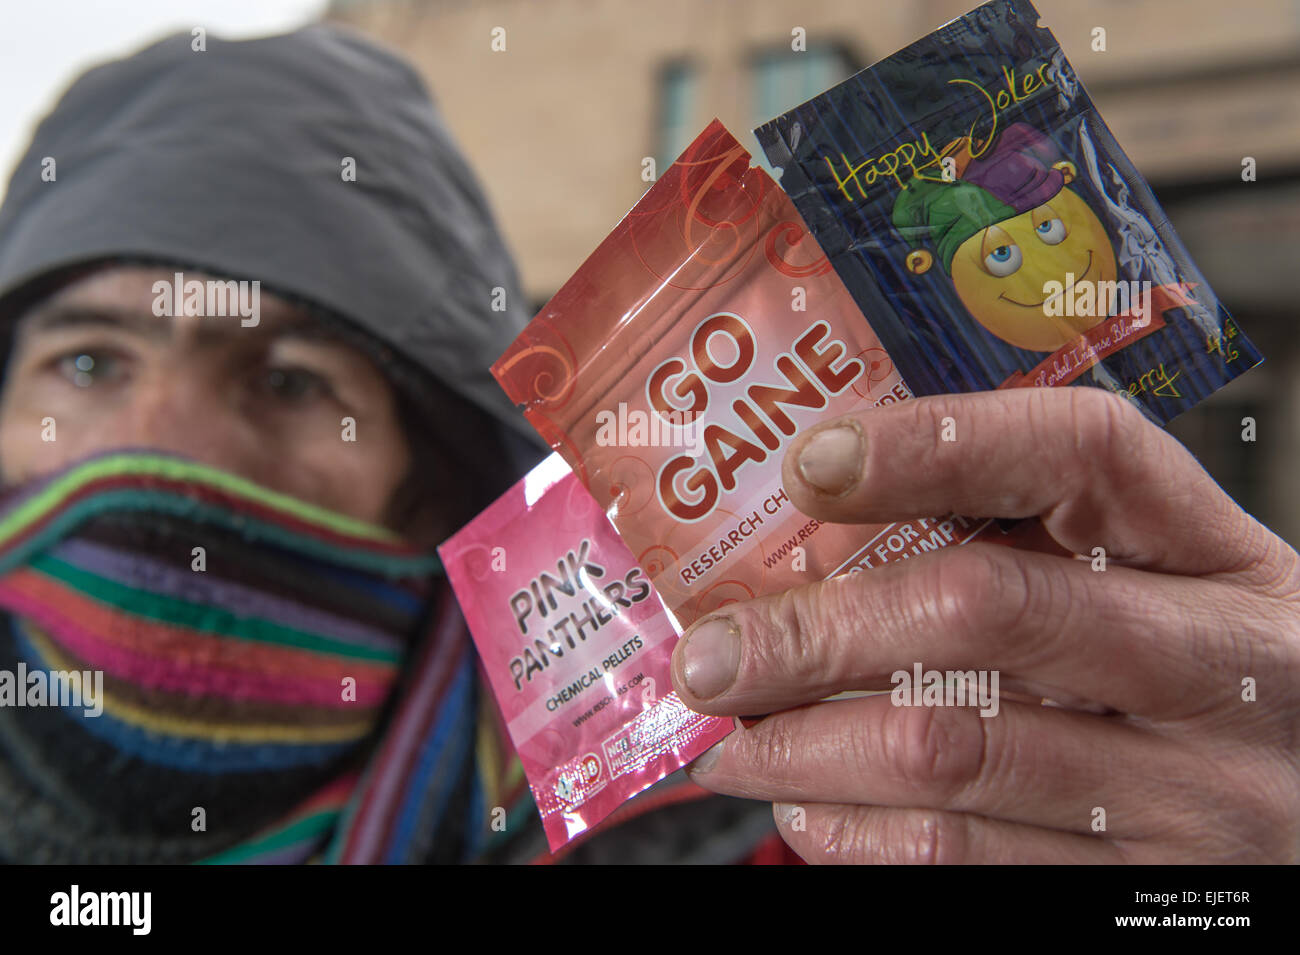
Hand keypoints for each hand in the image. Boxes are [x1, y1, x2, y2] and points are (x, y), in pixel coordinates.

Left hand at [669, 387, 1299, 862]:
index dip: (939, 441)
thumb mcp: (1164, 597)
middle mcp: (1220, 669)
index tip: (811, 463)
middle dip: (819, 628)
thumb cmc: (1204, 690)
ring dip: (804, 746)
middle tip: (712, 649)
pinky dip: (854, 832)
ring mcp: (1190, 796)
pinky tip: (807, 809)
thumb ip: (1030, 557)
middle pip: (987, 610)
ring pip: (949, 751)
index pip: (1084, 453)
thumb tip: (816, 549)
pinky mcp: (1139, 893)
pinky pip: (963, 861)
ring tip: (729, 734)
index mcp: (1218, 557)